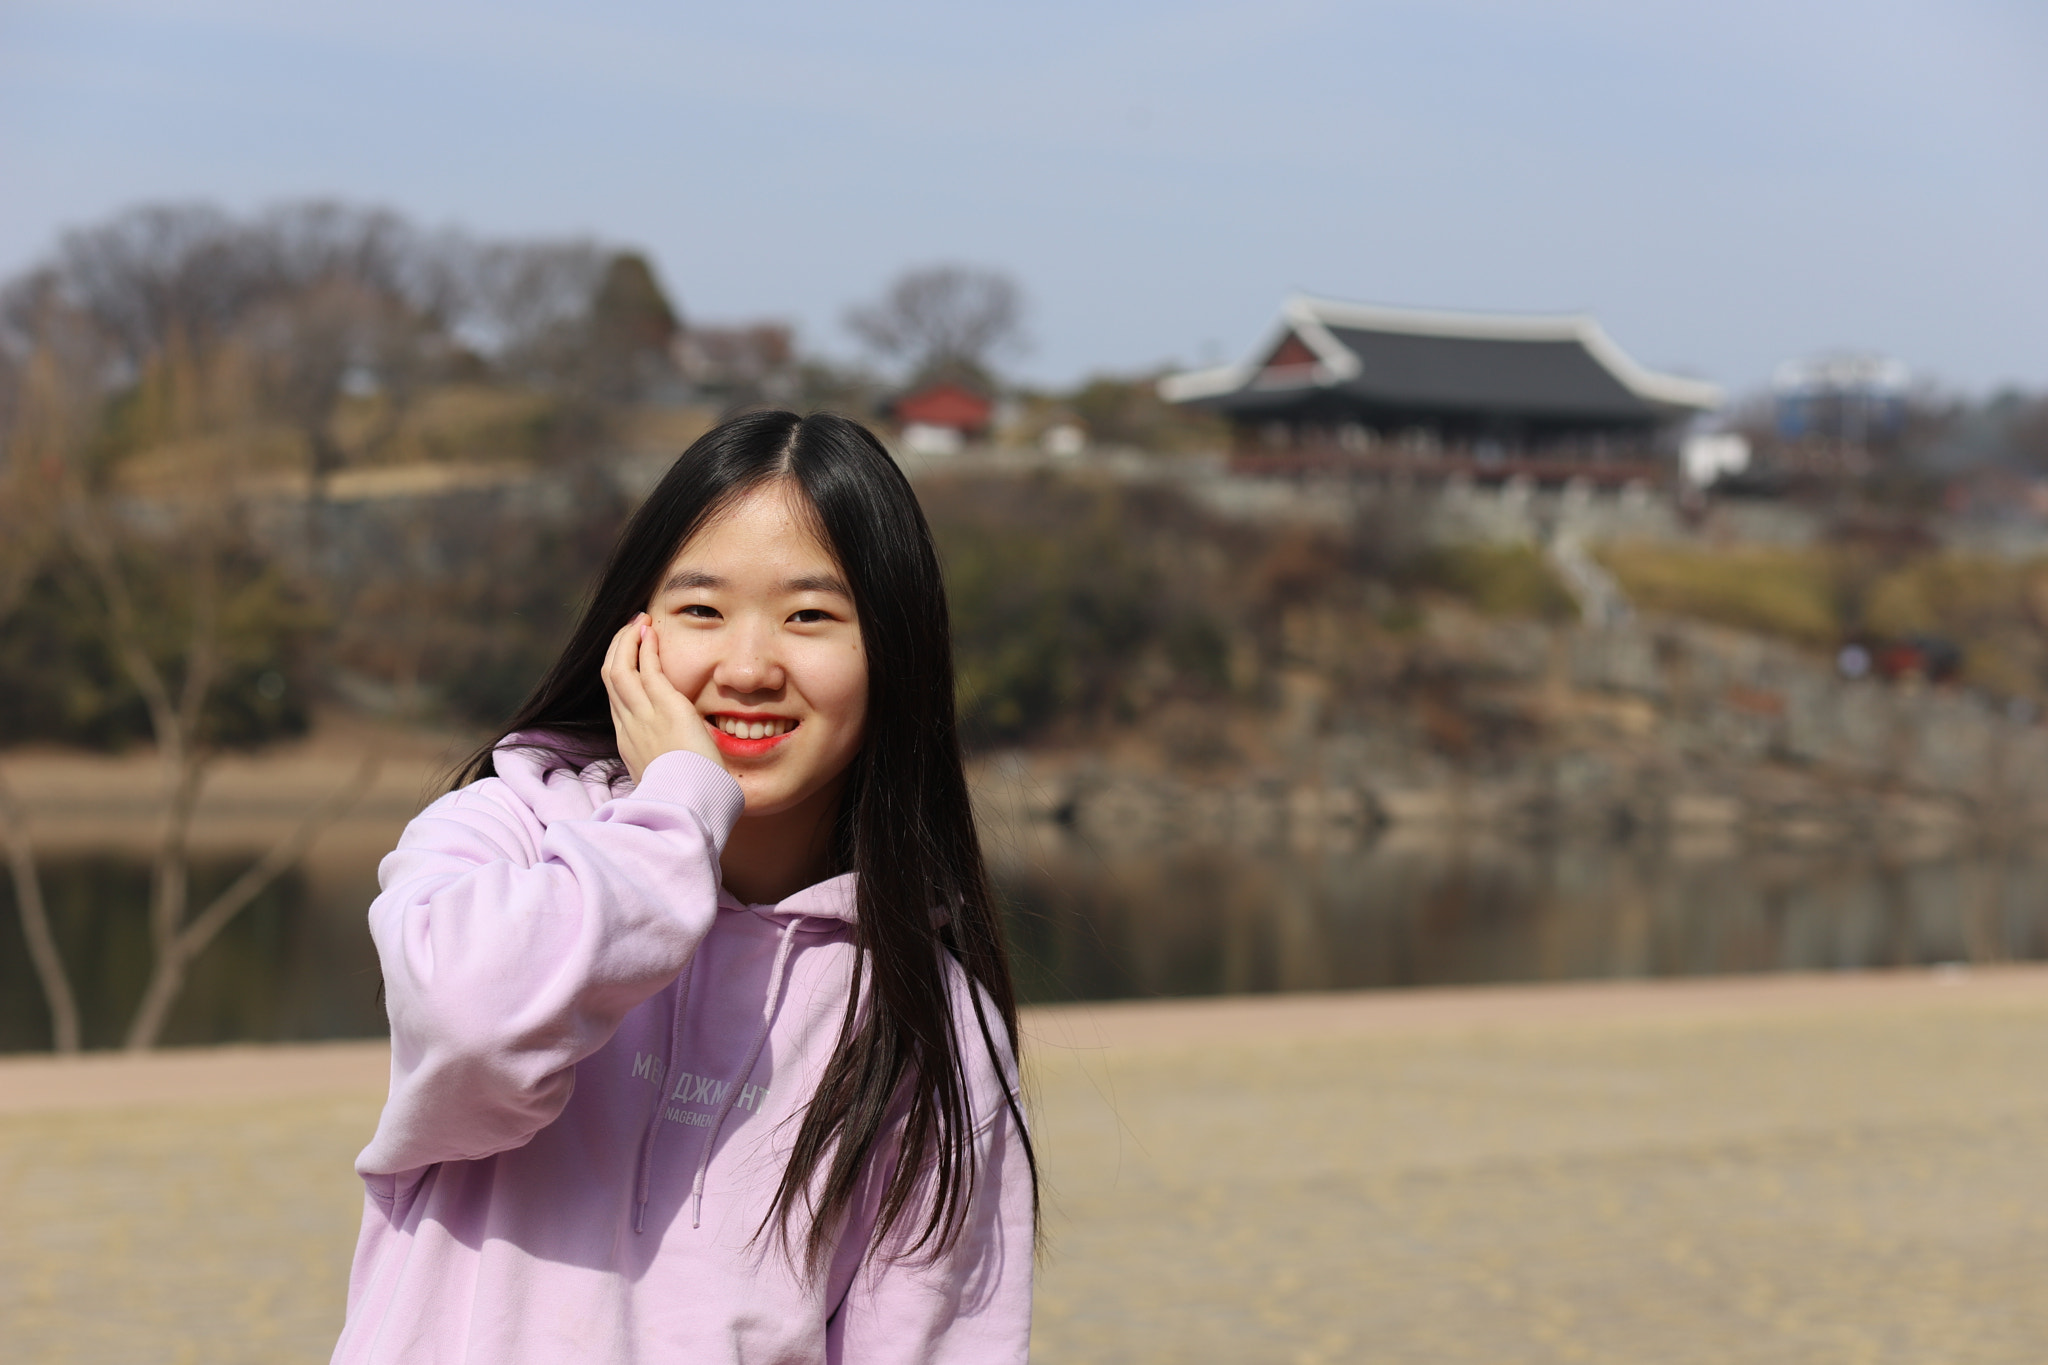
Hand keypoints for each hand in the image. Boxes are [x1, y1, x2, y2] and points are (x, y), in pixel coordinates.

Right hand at [601, 614, 723, 782]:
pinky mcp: (666, 708)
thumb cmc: (686, 795)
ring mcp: (643, 716)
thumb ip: (665, 758)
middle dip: (618, 649)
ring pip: (620, 668)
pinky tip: (651, 632)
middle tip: (631, 630)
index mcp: (628, 743)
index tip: (629, 658)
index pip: (616, 699)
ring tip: (639, 621)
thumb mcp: (665, 775)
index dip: (620, 672)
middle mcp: (629, 726)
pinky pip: (647, 669)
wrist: (689, 805)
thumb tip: (678, 754)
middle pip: (610, 678)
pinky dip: (646, 647)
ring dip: (628, 640)